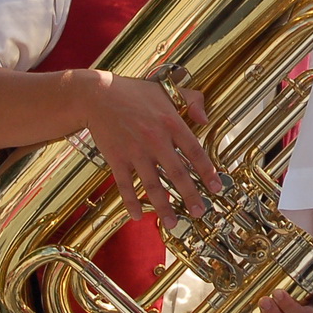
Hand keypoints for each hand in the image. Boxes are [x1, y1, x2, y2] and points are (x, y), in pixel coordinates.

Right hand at [81, 72, 221, 228]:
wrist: (97, 96)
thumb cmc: (134, 92)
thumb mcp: (167, 89)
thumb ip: (192, 100)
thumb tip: (205, 119)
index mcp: (171, 122)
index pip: (195, 151)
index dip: (207, 171)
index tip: (216, 188)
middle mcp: (155, 139)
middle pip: (177, 173)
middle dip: (190, 195)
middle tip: (200, 212)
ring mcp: (135, 151)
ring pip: (153, 184)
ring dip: (164, 206)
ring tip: (173, 223)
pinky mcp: (116, 158)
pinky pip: (125, 185)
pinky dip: (131, 202)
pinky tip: (138, 216)